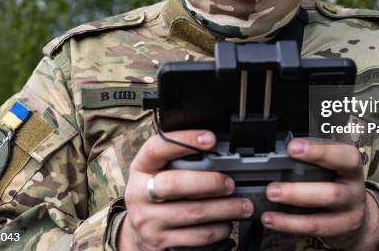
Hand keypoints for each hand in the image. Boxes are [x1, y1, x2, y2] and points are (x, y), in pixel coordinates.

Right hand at [119, 130, 253, 250]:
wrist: (135, 233)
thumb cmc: (154, 194)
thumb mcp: (157, 172)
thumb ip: (178, 160)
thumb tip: (217, 151)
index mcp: (141, 168)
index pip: (156, 148)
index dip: (184, 140)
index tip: (210, 139)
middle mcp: (140, 194)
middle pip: (176, 184)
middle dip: (210, 182)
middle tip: (230, 183)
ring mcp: (149, 221)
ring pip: (193, 213)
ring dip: (225, 209)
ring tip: (242, 205)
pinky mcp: (162, 242)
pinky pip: (197, 236)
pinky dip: (218, 229)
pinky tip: (227, 223)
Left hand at [262, 139, 378, 250]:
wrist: (357, 212)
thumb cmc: (338, 180)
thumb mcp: (335, 164)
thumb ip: (314, 159)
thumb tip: (281, 154)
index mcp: (351, 167)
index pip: (343, 156)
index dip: (319, 151)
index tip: (292, 148)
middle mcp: (354, 191)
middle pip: (332, 193)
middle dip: (298, 191)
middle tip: (272, 188)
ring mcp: (348, 214)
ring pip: (320, 219)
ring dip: (290, 216)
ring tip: (270, 204)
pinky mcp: (339, 231)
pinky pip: (312, 230)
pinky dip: (288, 225)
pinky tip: (271, 219)